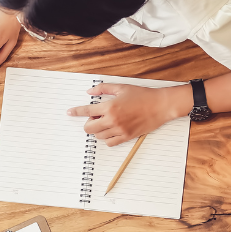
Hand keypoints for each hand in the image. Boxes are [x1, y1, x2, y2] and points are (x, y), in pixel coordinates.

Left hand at [67, 83, 190, 145]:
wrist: (160, 105)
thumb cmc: (143, 95)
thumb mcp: (121, 88)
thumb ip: (104, 88)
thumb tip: (90, 91)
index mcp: (110, 107)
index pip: (86, 111)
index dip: (76, 112)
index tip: (70, 112)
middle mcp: (112, 120)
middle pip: (89, 128)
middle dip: (89, 123)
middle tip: (96, 117)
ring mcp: (119, 130)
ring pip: (98, 136)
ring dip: (98, 130)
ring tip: (106, 122)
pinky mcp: (127, 137)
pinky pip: (110, 143)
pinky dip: (107, 138)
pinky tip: (111, 130)